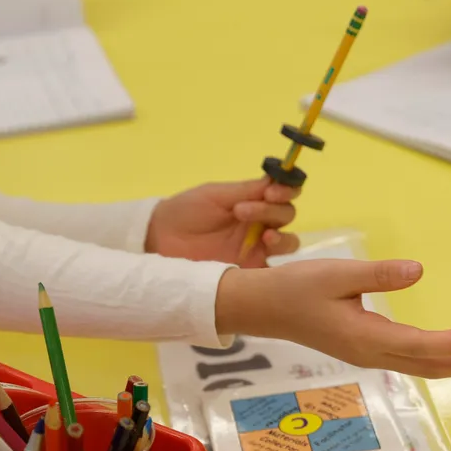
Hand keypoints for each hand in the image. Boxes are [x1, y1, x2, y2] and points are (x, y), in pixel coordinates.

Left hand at [146, 177, 300, 267]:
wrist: (161, 239)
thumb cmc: (186, 211)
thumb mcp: (215, 195)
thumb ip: (247, 190)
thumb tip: (277, 180)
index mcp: (254, 201)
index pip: (284, 194)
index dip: (287, 191)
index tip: (272, 192)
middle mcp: (261, 223)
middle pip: (287, 215)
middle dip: (271, 210)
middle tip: (241, 211)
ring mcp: (258, 248)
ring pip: (289, 241)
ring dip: (282, 236)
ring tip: (264, 236)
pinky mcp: (251, 269)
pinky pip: (275, 269)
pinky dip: (278, 262)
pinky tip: (265, 253)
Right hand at [216, 259, 450, 377]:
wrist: (262, 307)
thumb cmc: (296, 287)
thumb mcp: (337, 273)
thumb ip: (379, 274)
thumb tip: (419, 270)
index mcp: (366, 337)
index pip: (421, 346)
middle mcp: (371, 353)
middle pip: (429, 364)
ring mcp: (368, 355)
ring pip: (420, 365)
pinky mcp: (364, 349)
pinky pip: (409, 359)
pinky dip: (435, 357)